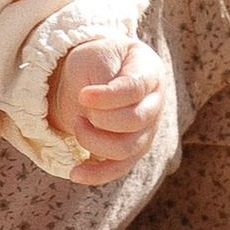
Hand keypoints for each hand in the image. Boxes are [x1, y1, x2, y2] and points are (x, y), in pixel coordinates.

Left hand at [49, 32, 165, 179]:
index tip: (82, 95)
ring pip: (125, 149)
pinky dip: (96, 174)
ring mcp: (147, 131)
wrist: (91, 77)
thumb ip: (101, 76)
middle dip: (98, 117)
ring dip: (92, 140)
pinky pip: (118, 169)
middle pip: (133, 121)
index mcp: (149, 72)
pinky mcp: (133, 151)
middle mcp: (154, 104)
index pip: (134, 89)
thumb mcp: (95, 56)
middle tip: (79, 102)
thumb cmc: (96, 62)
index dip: (107, 96)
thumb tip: (96, 109)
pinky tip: (74, 173)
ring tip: (77, 122)